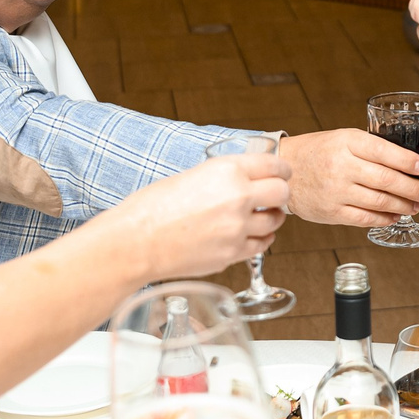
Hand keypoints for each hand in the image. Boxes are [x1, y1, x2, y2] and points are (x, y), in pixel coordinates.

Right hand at [120, 152, 289, 277]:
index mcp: (226, 171)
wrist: (136, 242)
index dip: (281, 169)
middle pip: (283, 192)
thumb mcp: (191, 176)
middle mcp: (238, 197)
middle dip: (281, 192)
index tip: (282, 172)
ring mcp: (238, 228)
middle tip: (274, 194)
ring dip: (272, 216)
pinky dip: (261, 239)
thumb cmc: (151, 208)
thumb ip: (223, 177)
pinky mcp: (233, 253)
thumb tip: (243, 181)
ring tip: (261, 215)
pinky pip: (262, 245)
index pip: (273, 165)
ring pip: (276, 220)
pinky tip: (252, 234)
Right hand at [278, 129, 418, 226]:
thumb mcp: (342, 138)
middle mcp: (342, 166)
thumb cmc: (316, 152)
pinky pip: (365, 218)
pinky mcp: (332, 211)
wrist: (284, 171)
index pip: (384, 151)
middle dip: (412, 188)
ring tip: (414, 205)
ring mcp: (336, 191)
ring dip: (402, 206)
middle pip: (386, 180)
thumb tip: (406, 162)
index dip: (408, 161)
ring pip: (379, 201)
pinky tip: (393, 216)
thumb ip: (370, 148)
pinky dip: (384, 219)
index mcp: (347, 142)